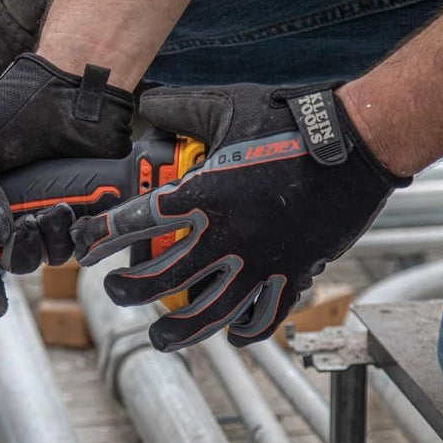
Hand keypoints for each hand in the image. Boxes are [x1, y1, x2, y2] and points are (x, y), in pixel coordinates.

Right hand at [0, 53, 132, 316]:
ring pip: (43, 259)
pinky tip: (71, 210)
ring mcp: (43, 217)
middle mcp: (7, 216)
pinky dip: (74, 238)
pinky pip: (76, 248)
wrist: (75, 92)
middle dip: (17, 253)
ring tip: (52, 208)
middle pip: (8, 264)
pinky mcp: (78, 215)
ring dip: (47, 242)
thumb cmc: (19, 106)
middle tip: (24, 226)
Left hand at [71, 82, 409, 350]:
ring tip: (158, 338)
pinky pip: (263, 317)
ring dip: (176, 332)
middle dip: (127, 292)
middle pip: (160, 281)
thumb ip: (182, 110)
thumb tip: (148, 103)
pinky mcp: (290, 275)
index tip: (86, 250)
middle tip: (114, 292)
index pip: (135, 223)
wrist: (356, 146)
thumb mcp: (229, 107)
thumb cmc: (293, 124)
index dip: (101, 239)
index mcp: (202, 196)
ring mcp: (257, 262)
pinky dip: (246, 331)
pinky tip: (232, 334)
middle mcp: (224, 237)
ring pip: (207, 315)